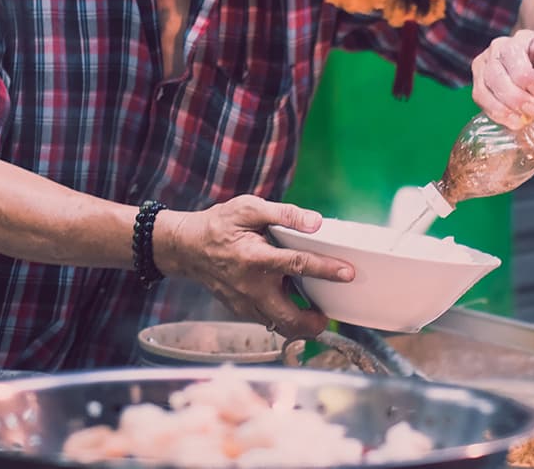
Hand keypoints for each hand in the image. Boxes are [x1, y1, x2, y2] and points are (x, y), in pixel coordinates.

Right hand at [153, 196, 354, 338]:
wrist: (186, 247)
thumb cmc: (218, 225)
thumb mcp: (248, 208)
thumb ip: (283, 214)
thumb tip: (315, 222)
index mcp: (256, 259)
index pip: (299, 265)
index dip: (326, 269)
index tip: (348, 273)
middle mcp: (252, 287)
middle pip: (291, 319)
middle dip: (314, 323)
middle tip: (326, 314)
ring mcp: (245, 303)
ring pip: (279, 325)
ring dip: (298, 322)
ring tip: (311, 309)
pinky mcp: (240, 310)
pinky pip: (267, 319)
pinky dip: (281, 315)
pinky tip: (287, 300)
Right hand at [471, 25, 533, 127]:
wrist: (527, 75)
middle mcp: (511, 43)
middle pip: (511, 53)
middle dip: (522, 78)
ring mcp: (491, 58)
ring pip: (492, 73)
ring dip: (507, 97)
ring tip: (523, 117)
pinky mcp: (480, 76)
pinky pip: (480, 92)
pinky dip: (494, 108)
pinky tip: (511, 120)